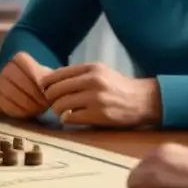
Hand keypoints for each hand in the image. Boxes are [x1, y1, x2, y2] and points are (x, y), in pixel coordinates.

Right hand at [0, 52, 50, 118]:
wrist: (26, 85)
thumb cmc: (41, 80)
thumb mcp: (47, 75)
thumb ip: (49, 80)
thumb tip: (49, 90)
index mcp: (19, 59)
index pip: (29, 70)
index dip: (39, 83)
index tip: (47, 92)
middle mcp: (6, 68)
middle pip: (21, 83)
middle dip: (35, 96)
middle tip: (45, 104)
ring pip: (13, 94)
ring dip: (28, 104)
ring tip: (39, 109)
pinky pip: (6, 105)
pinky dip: (20, 111)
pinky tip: (29, 112)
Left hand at [42, 63, 159, 126]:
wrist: (143, 100)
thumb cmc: (118, 87)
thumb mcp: (100, 72)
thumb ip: (79, 74)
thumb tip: (50, 80)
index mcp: (91, 68)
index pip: (57, 74)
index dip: (46, 84)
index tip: (45, 90)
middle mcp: (92, 81)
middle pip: (55, 90)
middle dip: (50, 98)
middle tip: (54, 103)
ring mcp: (95, 98)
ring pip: (60, 105)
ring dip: (58, 110)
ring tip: (63, 111)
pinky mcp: (98, 115)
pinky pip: (70, 117)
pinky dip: (67, 119)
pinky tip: (72, 117)